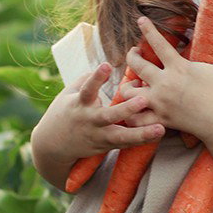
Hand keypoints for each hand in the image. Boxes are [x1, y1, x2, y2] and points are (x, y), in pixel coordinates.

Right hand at [28, 61, 164, 188]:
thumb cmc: (64, 113)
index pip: (87, 89)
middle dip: (126, 109)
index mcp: (79, 104)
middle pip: (109, 116)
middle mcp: (90, 121)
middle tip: (144, 99)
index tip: (106, 65)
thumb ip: (85, 81)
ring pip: (121, 137)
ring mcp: (98, 136)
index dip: (96, 78)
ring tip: (160, 128)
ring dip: (141, 133)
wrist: (52, 145)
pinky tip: (158, 134)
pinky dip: (141, 139)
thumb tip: (104, 66)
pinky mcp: (105, 147)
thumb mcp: (68, 95)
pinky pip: (126, 144)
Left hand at [124, 17, 212, 144]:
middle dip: (131, 56)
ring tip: (132, 83)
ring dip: (127, 86)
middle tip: (134, 53)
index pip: (158, 43)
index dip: (148, 29)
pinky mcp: (160, 119)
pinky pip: (137, 117)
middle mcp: (165, 84)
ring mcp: (160, 102)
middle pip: (136, 65)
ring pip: (129, 92)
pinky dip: (131, 114)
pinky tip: (132, 109)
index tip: (140, 20)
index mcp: (179, 68)